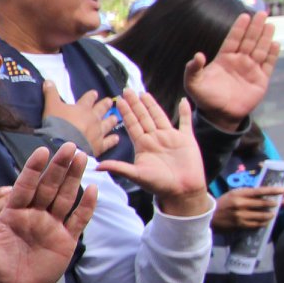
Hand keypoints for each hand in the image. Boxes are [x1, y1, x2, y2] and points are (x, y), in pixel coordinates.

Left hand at [0, 143, 97, 282]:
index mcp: (14, 212)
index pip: (26, 185)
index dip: (34, 169)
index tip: (42, 151)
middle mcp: (34, 215)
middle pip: (49, 186)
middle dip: (59, 167)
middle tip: (70, 146)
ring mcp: (51, 227)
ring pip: (65, 198)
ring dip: (74, 179)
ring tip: (82, 158)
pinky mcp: (65, 241)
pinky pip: (78, 220)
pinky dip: (86, 206)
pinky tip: (93, 189)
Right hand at [42, 82, 118, 156]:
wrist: (64, 144)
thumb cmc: (57, 124)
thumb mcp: (51, 106)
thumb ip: (51, 93)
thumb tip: (48, 80)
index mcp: (82, 108)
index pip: (88, 99)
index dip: (91, 96)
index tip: (94, 93)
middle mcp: (93, 118)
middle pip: (101, 109)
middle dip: (105, 105)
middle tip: (110, 101)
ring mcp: (98, 132)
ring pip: (107, 124)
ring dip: (111, 120)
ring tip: (115, 117)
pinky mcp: (99, 145)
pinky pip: (108, 141)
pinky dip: (112, 139)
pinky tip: (116, 138)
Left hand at [95, 93, 210, 215]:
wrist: (182, 192)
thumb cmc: (159, 185)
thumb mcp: (137, 175)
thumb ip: (119, 167)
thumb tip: (96, 166)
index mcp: (143, 145)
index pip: (132, 124)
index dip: (126, 112)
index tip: (119, 100)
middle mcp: (155, 139)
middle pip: (143, 117)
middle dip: (135, 104)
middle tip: (126, 90)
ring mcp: (171, 138)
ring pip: (160, 116)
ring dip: (152, 105)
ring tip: (144, 93)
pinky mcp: (187, 140)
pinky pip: (186, 122)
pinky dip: (185, 112)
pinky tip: (183, 101)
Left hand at [185, 12, 277, 128]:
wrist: (219, 115)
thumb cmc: (205, 98)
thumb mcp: (193, 83)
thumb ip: (192, 69)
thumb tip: (197, 55)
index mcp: (224, 59)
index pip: (233, 40)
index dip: (239, 29)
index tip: (244, 16)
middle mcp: (239, 61)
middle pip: (249, 41)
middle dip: (255, 27)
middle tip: (261, 13)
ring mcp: (250, 70)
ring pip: (260, 49)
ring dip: (265, 37)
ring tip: (269, 24)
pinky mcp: (260, 80)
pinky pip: (268, 65)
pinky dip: (272, 55)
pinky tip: (275, 44)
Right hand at [212, 185, 283, 231]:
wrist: (209, 216)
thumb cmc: (223, 203)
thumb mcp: (233, 194)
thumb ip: (246, 194)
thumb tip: (263, 194)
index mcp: (239, 194)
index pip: (259, 191)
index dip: (272, 190)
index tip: (283, 190)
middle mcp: (240, 204)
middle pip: (262, 204)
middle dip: (272, 204)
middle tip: (277, 204)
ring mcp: (241, 215)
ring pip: (261, 215)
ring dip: (269, 215)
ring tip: (272, 214)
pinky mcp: (240, 224)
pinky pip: (256, 224)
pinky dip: (262, 223)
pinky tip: (265, 222)